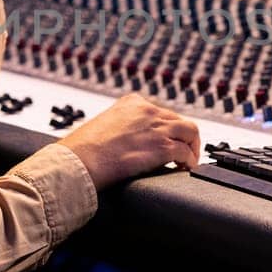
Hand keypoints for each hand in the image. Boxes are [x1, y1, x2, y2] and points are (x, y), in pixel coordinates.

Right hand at [58, 94, 201, 190]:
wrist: (79, 161)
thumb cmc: (83, 149)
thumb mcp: (103, 125)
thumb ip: (121, 127)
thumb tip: (126, 142)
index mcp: (132, 103)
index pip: (161, 112)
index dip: (168, 129)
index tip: (168, 139)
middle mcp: (148, 111)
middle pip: (179, 121)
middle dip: (184, 137)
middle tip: (184, 152)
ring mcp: (157, 128)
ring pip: (190, 132)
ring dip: (192, 147)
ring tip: (188, 161)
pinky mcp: (162, 147)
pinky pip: (187, 153)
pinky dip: (190, 161)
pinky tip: (184, 169)